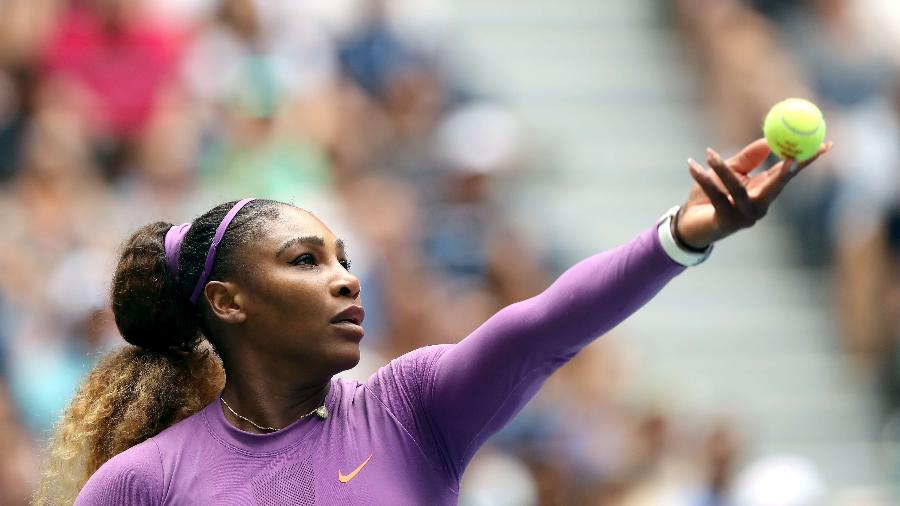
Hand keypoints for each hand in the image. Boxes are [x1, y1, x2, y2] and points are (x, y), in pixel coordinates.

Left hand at [675, 138, 831, 248]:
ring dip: (722, 168)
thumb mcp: (730, 171)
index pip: (790, 174)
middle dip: (787, 170)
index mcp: (765, 192)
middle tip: (791, 154)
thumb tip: (769, 140)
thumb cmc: (712, 194)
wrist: (690, 223)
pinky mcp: (727, 222)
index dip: (807, 160)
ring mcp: (745, 217)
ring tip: (708, 153)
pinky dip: (702, 178)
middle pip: (778, 186)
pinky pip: (715, 195)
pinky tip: (692, 165)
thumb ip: (748, 158)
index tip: (826, 144)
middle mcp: (760, 206)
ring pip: (738, 188)